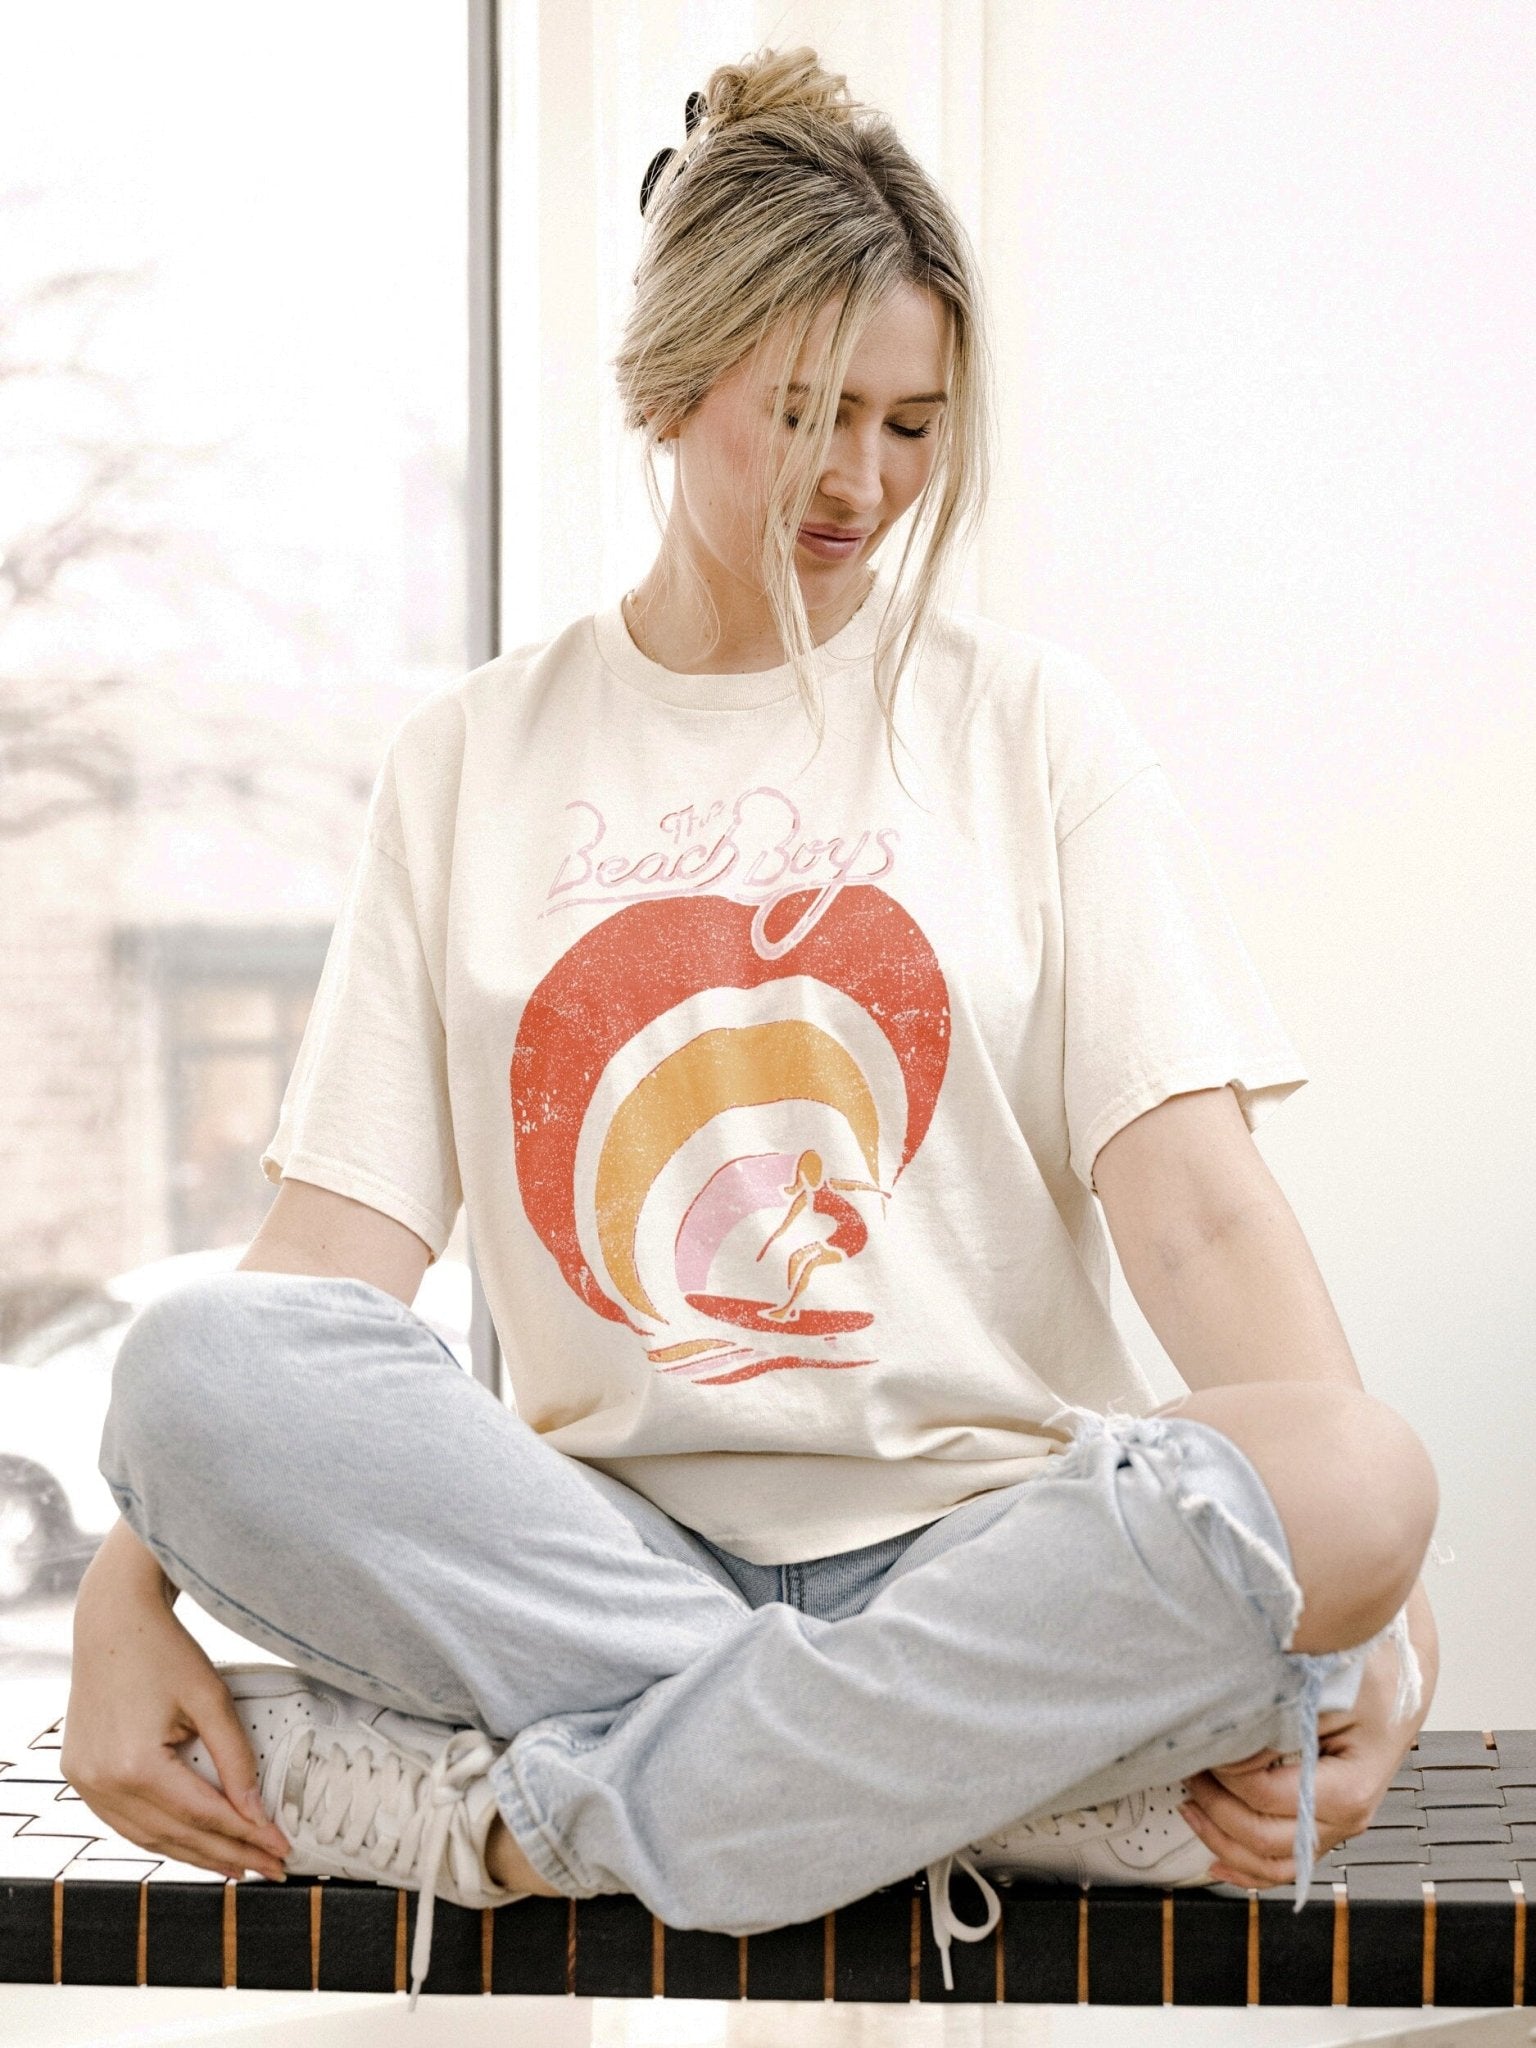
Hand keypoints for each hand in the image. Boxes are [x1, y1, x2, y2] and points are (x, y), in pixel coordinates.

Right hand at [61, 1541, 291, 1881]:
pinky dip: (161, 1835)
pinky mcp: (81, 1774)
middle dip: (226, 1854)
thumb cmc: (165, 1650)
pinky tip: (190, 1842)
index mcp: (135, 1765)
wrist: (112, 1621)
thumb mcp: (211, 1699)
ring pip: (147, 1836)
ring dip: (193, 1853)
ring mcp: (86, 1782)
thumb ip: (236, 1759)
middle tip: (268, 1868)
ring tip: (236, 1864)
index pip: (203, 1815)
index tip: (281, 1850)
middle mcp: (102, 1783)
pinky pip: (125, 1821)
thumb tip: (257, 1813)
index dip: (247, 1836)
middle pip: (176, 1834)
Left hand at [1178, 1625, 1421, 1887]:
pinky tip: (1216, 1860)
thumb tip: (1229, 1743)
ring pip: (1274, 1865)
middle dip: (1216, 1808)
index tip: (1206, 1746)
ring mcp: (1336, 1826)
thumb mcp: (1322, 1686)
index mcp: (1349, 1789)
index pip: (1266, 1795)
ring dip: (1224, 1842)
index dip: (1227, 1775)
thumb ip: (1276, 1717)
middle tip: (1189, 1770)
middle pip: (1266, 1839)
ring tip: (1190, 1808)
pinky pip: (1285, 1863)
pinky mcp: (1324, 1824)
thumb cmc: (1367, 1676)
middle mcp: (1347, 1819)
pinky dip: (1247, 1868)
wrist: (1396, 1680)